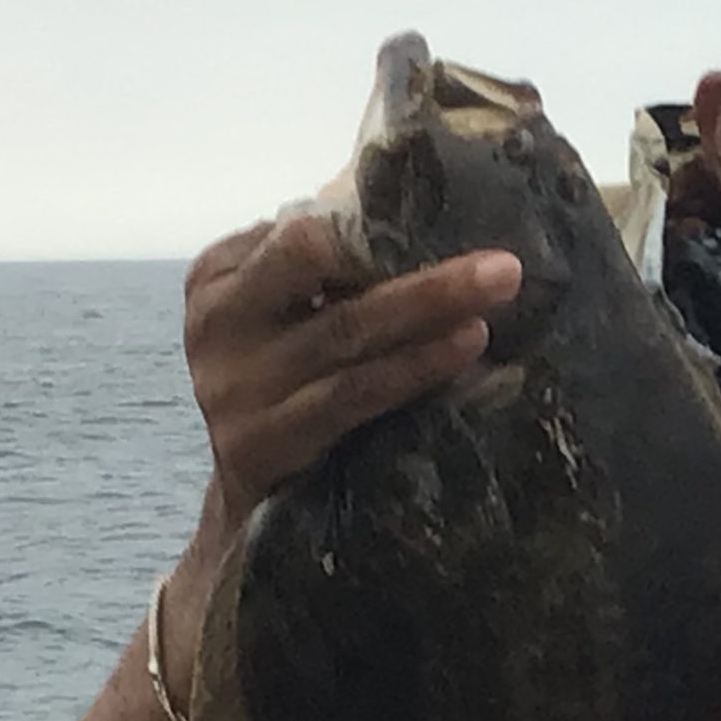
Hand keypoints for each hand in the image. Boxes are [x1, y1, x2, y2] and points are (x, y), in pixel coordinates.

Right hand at [183, 212, 521, 539]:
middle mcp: (218, 322)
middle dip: (415, 259)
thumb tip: (435, 219)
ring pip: (345, 331)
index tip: (450, 215)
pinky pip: (353, 395)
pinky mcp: (262, 442)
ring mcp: (235, 385)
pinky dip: (414, 368)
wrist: (251, 505)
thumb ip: (333, 274)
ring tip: (495, 294)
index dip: (377, 222)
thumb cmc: (292, 391)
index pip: (305, 229)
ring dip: (428, 307)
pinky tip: (465, 348)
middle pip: (318, 264)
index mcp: (221, 276)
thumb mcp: (290, 320)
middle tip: (501, 261)